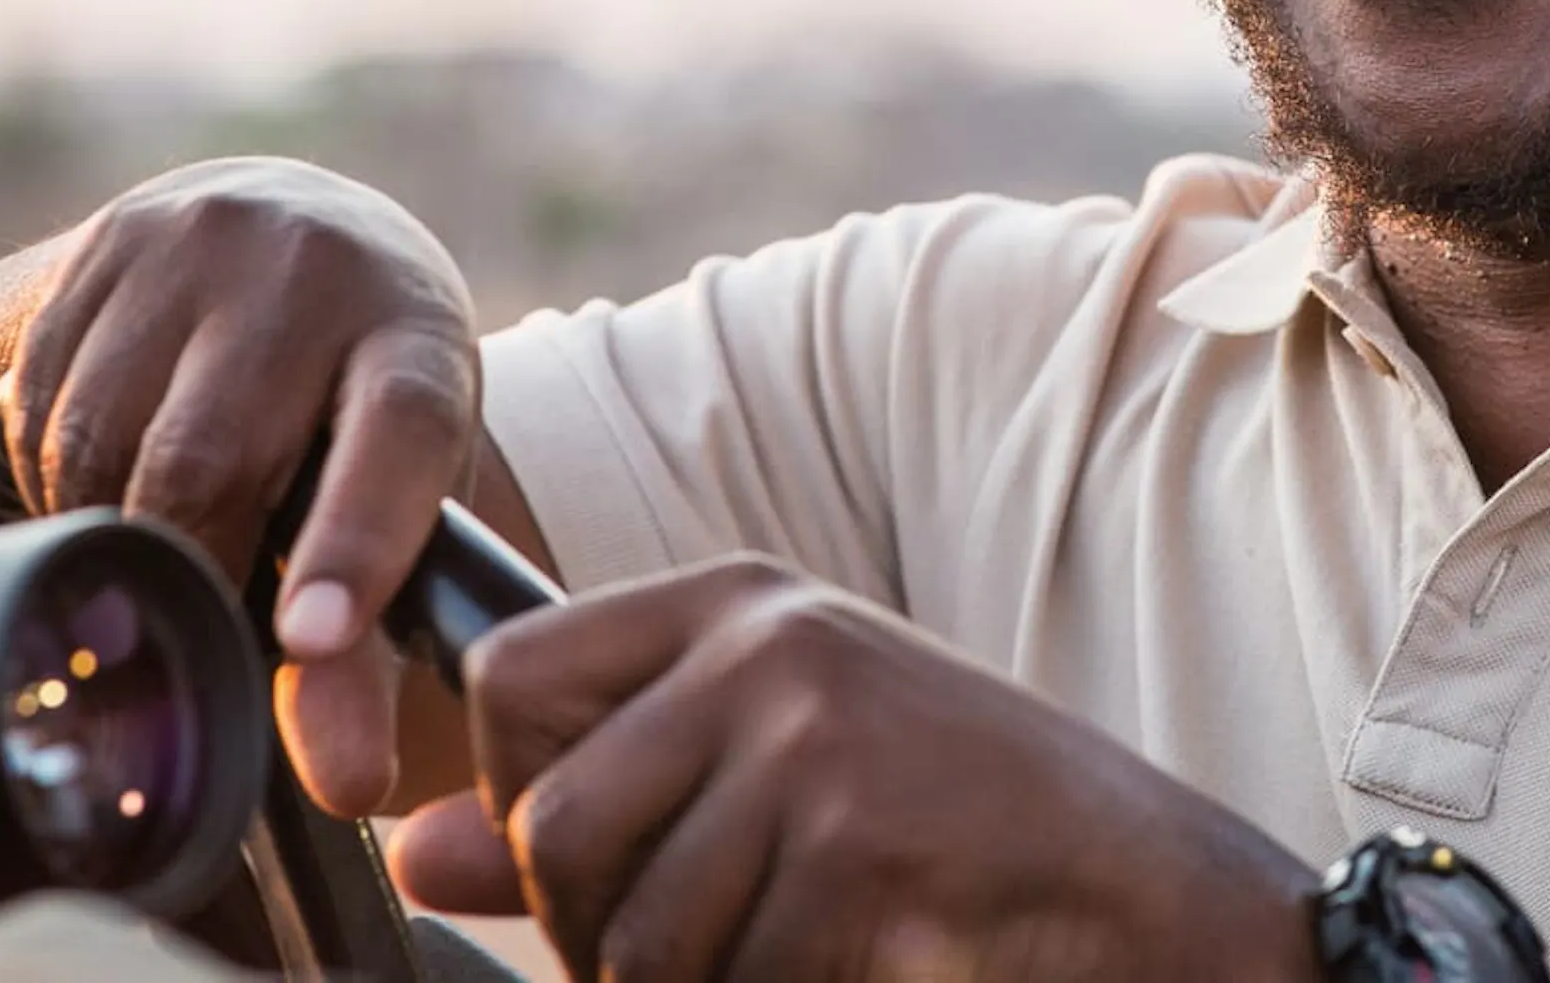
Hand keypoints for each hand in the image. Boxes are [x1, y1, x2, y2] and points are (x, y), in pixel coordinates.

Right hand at [0, 156, 476, 815]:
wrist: (300, 228)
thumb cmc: (364, 395)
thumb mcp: (405, 484)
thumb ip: (370, 637)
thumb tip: (344, 783)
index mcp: (416, 335)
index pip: (396, 434)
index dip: (355, 538)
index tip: (312, 639)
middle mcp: (315, 269)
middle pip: (213, 458)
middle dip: (189, 566)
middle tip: (192, 612)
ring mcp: (203, 244)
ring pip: (105, 442)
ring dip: (112, 528)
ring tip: (164, 531)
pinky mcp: (108, 246)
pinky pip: (43, 407)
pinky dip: (63, 477)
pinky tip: (118, 465)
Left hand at [388, 557, 1322, 982]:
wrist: (1138, 883)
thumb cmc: (942, 812)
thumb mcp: (762, 763)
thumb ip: (584, 795)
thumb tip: (411, 854)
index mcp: (734, 602)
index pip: (509, 676)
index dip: (515, 788)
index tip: (588, 843)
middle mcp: (763, 648)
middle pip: (553, 826)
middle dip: (598, 928)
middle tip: (706, 931)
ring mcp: (813, 742)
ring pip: (629, 937)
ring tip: (794, 939)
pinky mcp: (856, 850)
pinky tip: (858, 955)